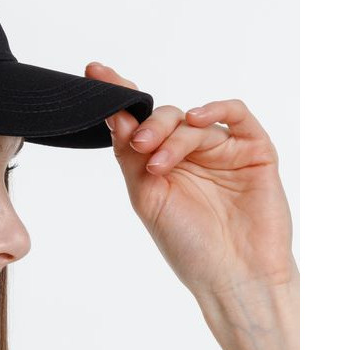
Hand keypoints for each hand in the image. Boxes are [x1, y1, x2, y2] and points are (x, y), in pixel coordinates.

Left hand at [85, 62, 297, 301]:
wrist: (233, 277)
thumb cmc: (189, 245)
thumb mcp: (147, 198)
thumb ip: (130, 155)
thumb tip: (114, 113)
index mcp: (161, 162)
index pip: (138, 121)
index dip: (118, 94)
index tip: (93, 72)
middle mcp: (191, 153)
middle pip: (165, 117)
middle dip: (148, 126)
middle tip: (138, 145)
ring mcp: (223, 150)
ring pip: (194, 121)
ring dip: (173, 135)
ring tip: (158, 162)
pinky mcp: (255, 151)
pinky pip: (237, 116)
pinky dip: (216, 110)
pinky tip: (197, 119)